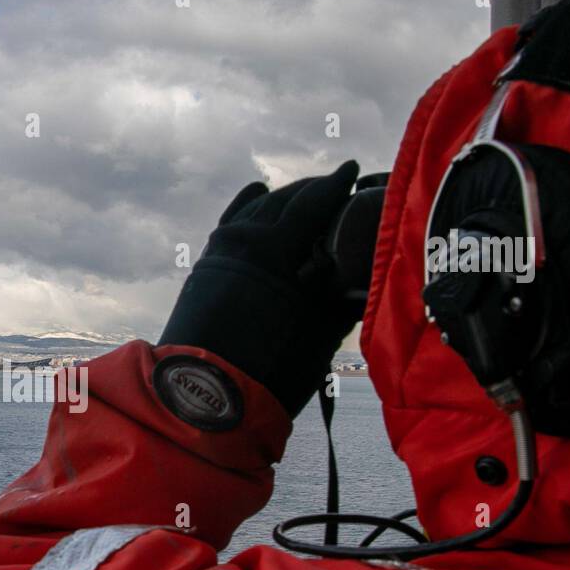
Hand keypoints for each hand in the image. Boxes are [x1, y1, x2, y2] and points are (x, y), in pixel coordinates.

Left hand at [159, 160, 361, 417]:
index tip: (354, 170)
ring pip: (256, 209)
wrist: (203, 400)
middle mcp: (244, 241)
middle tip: (335, 187)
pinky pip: (231, 221)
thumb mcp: (318, 336)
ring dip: (282, 200)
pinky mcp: (206, 265)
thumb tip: (366, 279)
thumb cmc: (268, 374)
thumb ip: (342, 300)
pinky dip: (248, 206)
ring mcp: (220, 251)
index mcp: (274, 251)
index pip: (313, 203)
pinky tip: (258, 196)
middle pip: (284, 201)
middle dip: (311, 191)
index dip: (337, 185)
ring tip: (303, 197)